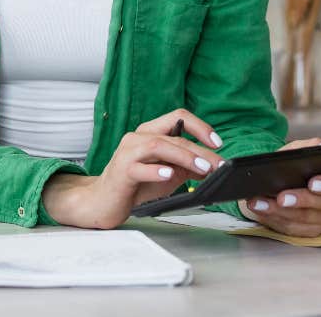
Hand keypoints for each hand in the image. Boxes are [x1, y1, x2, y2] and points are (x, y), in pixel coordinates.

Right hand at [42, 109, 224, 228]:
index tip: (218, 143)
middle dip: (200, 149)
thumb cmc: (135, 185)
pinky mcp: (120, 171)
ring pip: (158, 144)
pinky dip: (155, 170)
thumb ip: (187, 167)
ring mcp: (127, 153)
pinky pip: (138, 167)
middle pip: (173, 134)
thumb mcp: (167, 174)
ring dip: (183, 156)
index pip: (178, 117)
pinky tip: (169, 175)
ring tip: (202, 169)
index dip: (200, 127)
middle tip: (217, 164)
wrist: (103, 202)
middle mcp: (138, 137)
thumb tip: (212, 165)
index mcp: (150, 132)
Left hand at [239, 137, 320, 236]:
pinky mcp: (309, 230)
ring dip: (280, 211)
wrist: (280, 178)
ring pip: (304, 219)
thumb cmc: (296, 164)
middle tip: (282, 197)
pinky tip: (261, 208)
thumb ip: (312, 146)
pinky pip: (292, 228)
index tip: (312, 183)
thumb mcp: (301, 149)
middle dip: (300, 201)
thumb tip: (320, 147)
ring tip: (262, 202)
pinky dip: (273, 219)